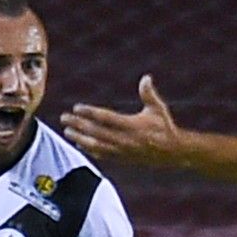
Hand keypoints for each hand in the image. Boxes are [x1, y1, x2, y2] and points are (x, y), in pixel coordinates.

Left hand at [61, 75, 184, 166]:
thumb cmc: (164, 127)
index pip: (105, 118)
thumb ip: (149, 94)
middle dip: (78, 124)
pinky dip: (90, 149)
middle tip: (64, 118)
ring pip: (96, 144)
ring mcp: (122, 151)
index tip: (76, 108)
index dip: (89, 113)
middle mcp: (124, 139)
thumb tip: (146, 78)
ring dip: (80, 138)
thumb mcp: (158, 109)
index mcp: (132, 125)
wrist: (172, 152)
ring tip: (67, 131)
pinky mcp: (122, 158)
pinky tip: (80, 144)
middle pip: (96, 131)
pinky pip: (102, 154)